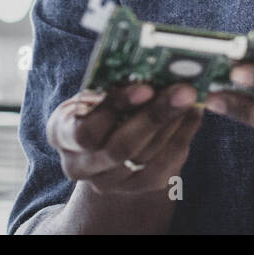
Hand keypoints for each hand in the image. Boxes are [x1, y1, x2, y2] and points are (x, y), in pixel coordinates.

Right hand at [46, 82, 203, 195]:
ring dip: (174, 125)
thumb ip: (116, 83)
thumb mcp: (97, 92)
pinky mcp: (137, 189)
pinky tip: (192, 115)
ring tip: (192, 98)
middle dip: (155, 117)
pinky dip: (182, 138)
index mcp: (61, 134)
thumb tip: (155, 65)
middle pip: (119, 149)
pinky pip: (164, 167)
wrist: (107, 140)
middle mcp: (78, 166)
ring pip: (146, 158)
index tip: (145, 87)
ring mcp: (107, 183)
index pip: (85, 130)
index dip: (116, 108)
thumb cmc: (101, 105)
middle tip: (183, 91)